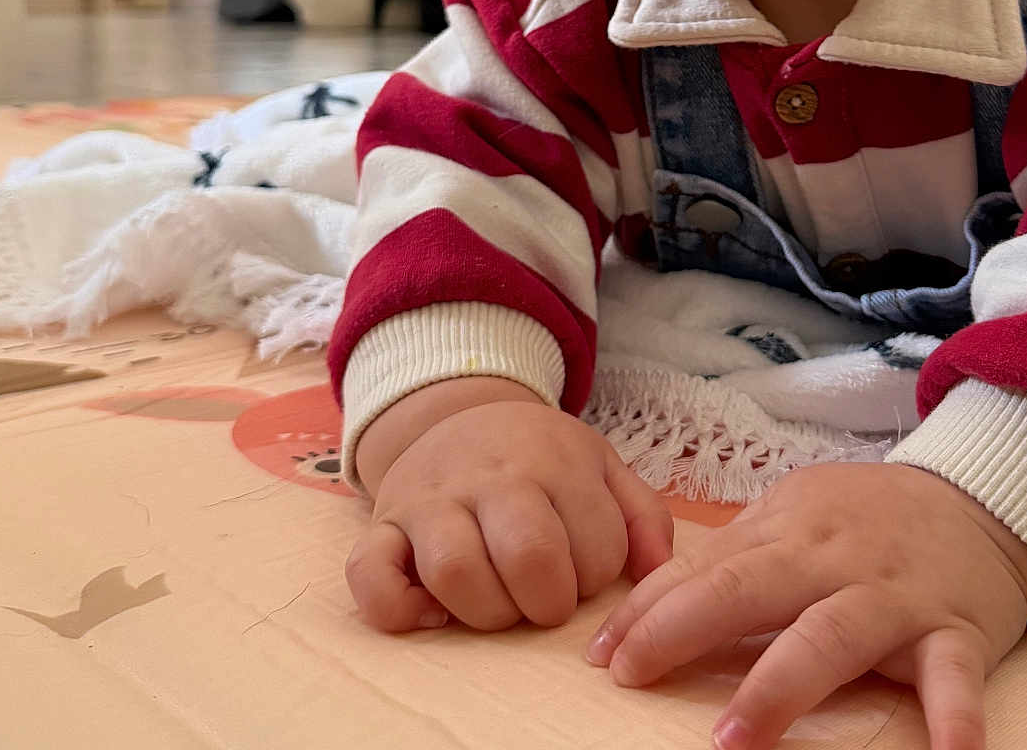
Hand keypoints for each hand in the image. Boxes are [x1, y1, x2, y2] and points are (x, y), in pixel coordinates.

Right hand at [345, 394, 674, 633]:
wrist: (459, 415)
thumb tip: (657, 571)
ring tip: (498, 603)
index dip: (597, 577)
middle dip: (548, 603)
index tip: (581, 567)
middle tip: (544, 599)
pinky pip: (369, 574)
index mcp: (555, 461)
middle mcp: (492, 476)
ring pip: (455, 571)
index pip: (598, 550)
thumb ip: (642, 514)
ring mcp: (432, 498)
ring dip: (486, 611)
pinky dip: (399, 609)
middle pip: (528, 556)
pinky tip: (432, 612)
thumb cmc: (539, 456)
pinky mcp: (383, 523)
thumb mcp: (600, 464)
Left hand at [585, 462, 1026, 749]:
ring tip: (733, 738)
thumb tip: (651, 607)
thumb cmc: (870, 519)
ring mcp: (895, 595)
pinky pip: (953, 677)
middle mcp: (834, 559)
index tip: (602, 654)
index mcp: (790, 530)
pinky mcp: (956, 630)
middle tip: (634, 674)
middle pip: (752, 586)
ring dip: (782, 685)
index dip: (650, 608)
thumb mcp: (798, 518)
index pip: (707, 566)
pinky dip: (952, 718)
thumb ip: (737, 556)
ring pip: (833, 634)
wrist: (979, 500)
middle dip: (688, 626)